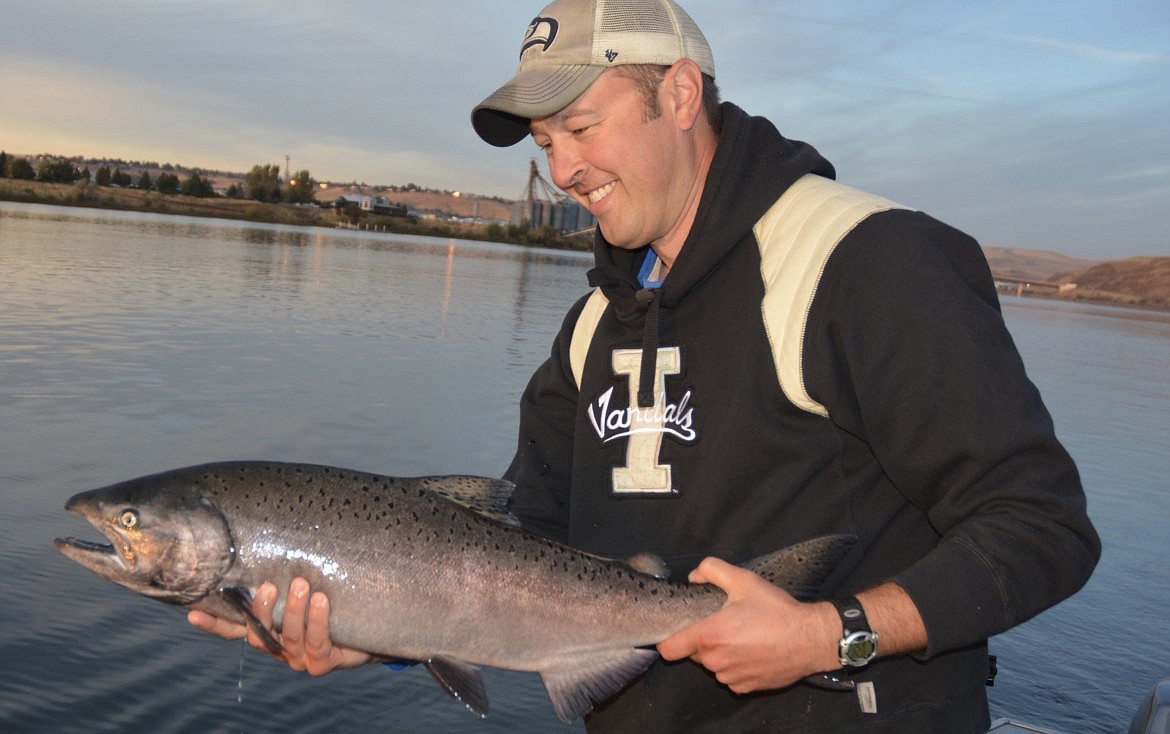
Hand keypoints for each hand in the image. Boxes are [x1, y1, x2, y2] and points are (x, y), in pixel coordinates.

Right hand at [187, 578, 373, 675]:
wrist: (371, 625)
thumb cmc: (334, 599)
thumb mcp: (306, 583)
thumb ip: (287, 571)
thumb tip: (274, 527)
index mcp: (269, 628)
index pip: (234, 627)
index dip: (213, 623)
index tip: (192, 613)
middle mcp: (279, 646)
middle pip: (257, 635)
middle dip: (260, 611)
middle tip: (268, 586)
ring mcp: (299, 657)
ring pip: (289, 638)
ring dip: (294, 611)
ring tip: (302, 585)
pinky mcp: (323, 663)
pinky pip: (317, 644)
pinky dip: (318, 622)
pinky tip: (321, 601)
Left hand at [656, 557, 839, 693]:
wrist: (811, 639)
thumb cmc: (778, 611)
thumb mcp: (744, 580)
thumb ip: (712, 570)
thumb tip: (695, 576)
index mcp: (710, 636)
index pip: (668, 649)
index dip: (668, 638)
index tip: (677, 629)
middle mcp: (716, 661)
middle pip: (693, 653)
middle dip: (703, 639)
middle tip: (724, 623)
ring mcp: (731, 677)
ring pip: (712, 665)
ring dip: (720, 653)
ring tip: (742, 636)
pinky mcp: (745, 687)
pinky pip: (730, 676)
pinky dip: (736, 665)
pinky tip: (752, 651)